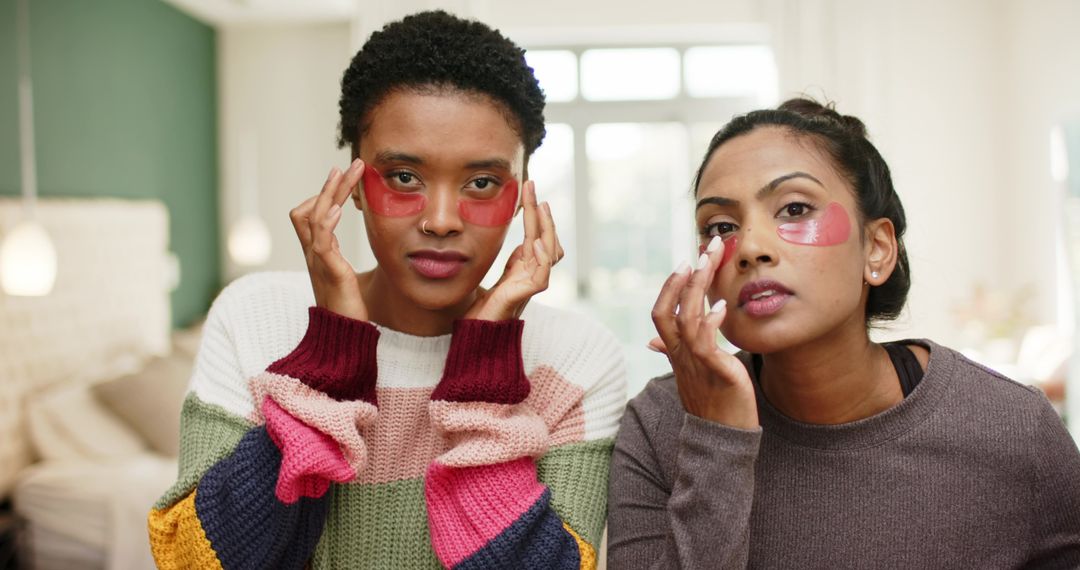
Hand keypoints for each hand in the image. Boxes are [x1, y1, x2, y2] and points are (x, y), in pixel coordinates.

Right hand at [289, 159, 367, 320]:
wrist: (343, 338)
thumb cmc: (348, 310)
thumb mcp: (345, 277)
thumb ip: (340, 259)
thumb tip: (351, 247)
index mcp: (316, 254)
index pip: (309, 214)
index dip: (324, 194)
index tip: (344, 178)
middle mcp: (312, 255)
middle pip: (308, 209)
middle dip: (331, 185)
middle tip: (352, 164)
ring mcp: (317, 262)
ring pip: (313, 217)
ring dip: (331, 193)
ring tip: (347, 174)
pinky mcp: (329, 271)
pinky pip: (320, 241)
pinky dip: (328, 221)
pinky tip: (341, 208)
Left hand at [465, 181, 563, 320]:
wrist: (477, 331)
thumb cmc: (483, 307)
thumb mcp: (496, 272)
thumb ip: (510, 259)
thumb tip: (521, 241)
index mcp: (525, 266)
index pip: (536, 234)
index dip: (535, 213)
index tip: (527, 189)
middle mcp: (532, 273)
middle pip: (548, 239)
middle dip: (541, 213)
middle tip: (532, 188)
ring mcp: (531, 284)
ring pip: (550, 253)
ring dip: (547, 229)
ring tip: (541, 207)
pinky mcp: (525, 296)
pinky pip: (542, 276)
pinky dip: (542, 259)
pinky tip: (535, 242)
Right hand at [649, 238, 757, 428]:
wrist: (722, 442)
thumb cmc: (711, 405)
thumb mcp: (690, 375)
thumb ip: (674, 353)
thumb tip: (652, 342)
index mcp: (675, 353)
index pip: (661, 312)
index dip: (670, 286)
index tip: (686, 262)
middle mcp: (681, 356)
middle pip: (669, 310)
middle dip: (686, 276)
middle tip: (706, 248)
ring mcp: (696, 364)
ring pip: (687, 320)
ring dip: (698, 289)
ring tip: (712, 264)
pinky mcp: (715, 374)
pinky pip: (705, 345)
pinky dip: (711, 323)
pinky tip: (721, 307)